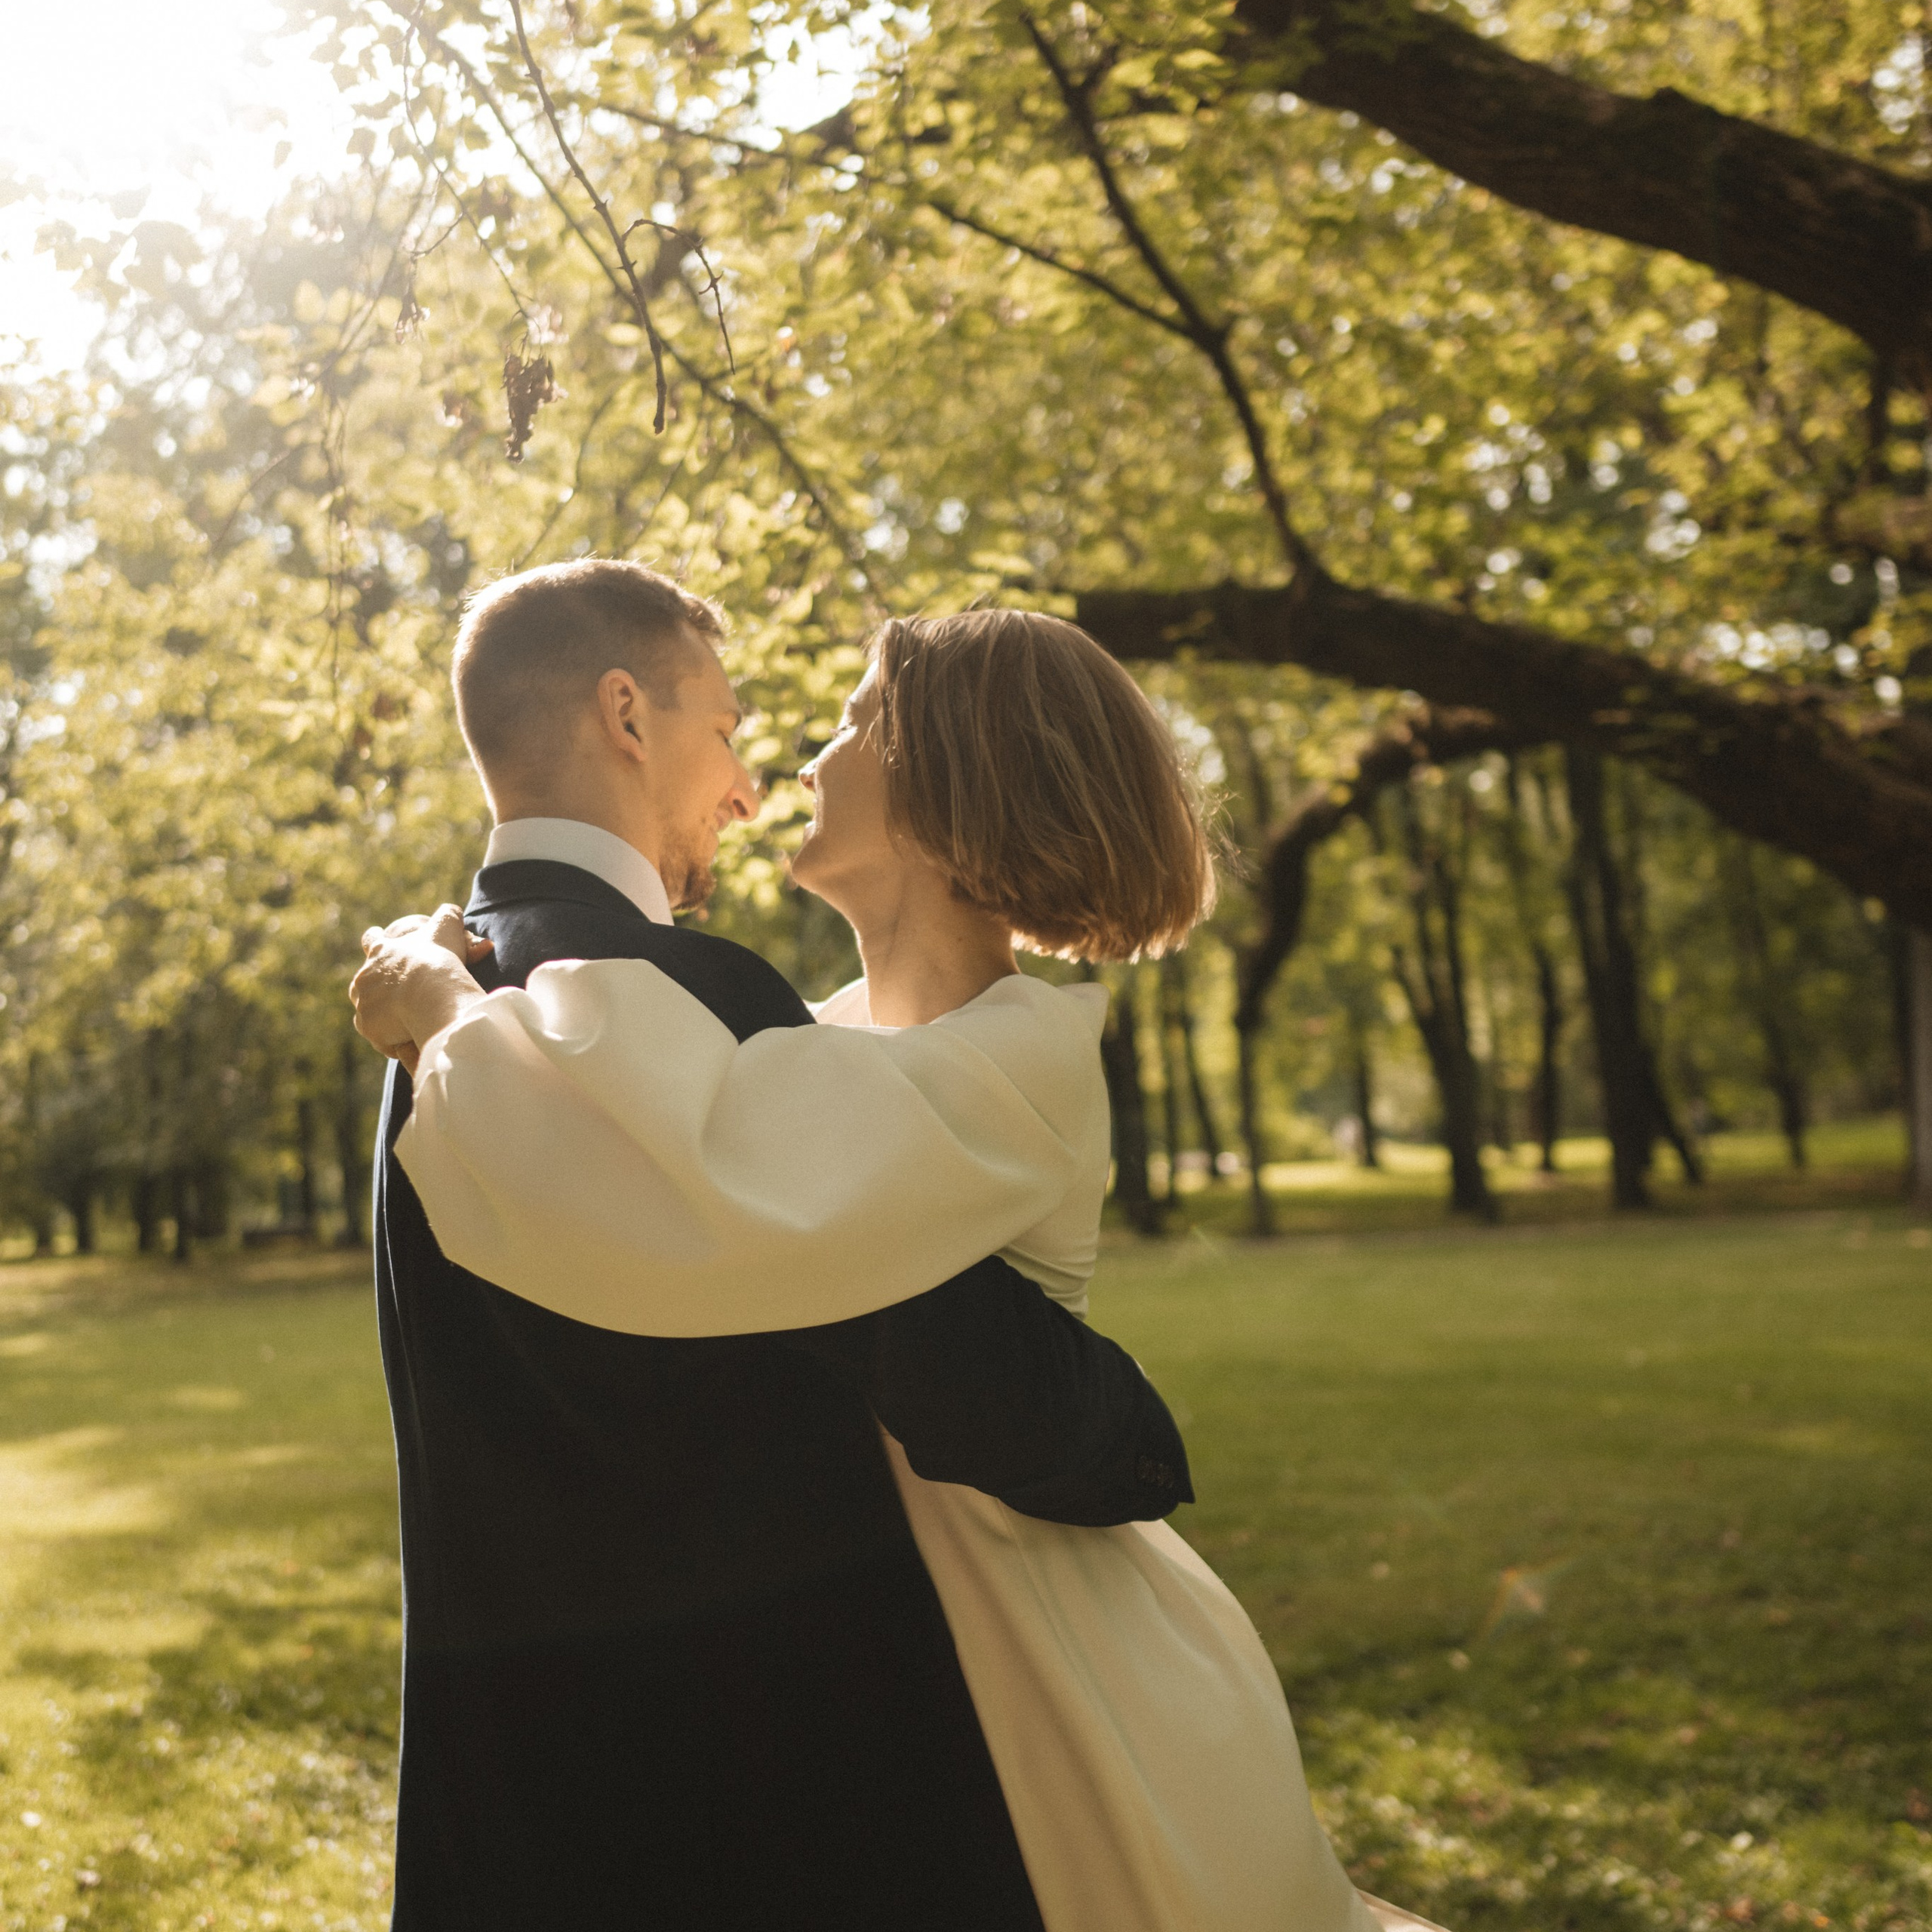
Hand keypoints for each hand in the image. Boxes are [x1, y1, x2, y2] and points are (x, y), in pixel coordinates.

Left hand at [350, 905, 493, 1075]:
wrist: (429, 991)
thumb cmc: (437, 958)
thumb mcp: (446, 929)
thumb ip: (448, 915)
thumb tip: (451, 909)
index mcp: (381, 950)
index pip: (372, 940)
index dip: (374, 939)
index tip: (375, 937)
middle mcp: (365, 975)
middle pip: (365, 981)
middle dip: (380, 988)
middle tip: (402, 995)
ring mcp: (363, 1001)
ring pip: (370, 1009)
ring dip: (385, 1015)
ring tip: (409, 1020)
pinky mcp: (367, 1025)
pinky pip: (380, 1036)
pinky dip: (393, 1038)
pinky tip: (412, 1037)